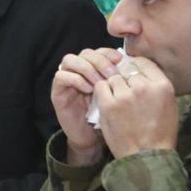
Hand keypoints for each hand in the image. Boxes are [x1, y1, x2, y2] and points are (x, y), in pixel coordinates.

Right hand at [51, 47, 119, 163]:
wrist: (93, 139)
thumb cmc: (109, 118)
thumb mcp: (119, 97)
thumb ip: (122, 81)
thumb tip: (133, 65)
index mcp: (94, 70)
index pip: (98, 51)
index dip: (108, 53)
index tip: (120, 61)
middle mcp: (78, 72)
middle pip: (85, 53)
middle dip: (99, 61)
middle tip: (111, 74)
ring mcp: (66, 81)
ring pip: (69, 60)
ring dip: (86, 68)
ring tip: (99, 82)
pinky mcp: (57, 92)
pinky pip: (61, 76)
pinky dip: (75, 79)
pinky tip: (88, 89)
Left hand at [96, 56, 178, 159]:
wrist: (146, 155)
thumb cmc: (160, 133)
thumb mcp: (169, 105)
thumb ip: (156, 86)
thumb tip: (142, 71)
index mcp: (162, 85)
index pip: (144, 62)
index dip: (136, 66)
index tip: (133, 73)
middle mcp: (143, 87)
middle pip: (127, 69)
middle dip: (125, 77)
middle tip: (125, 90)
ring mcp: (125, 95)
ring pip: (113, 77)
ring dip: (113, 85)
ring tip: (118, 98)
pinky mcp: (109, 104)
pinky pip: (101, 87)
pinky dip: (103, 92)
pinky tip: (109, 101)